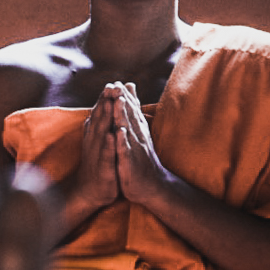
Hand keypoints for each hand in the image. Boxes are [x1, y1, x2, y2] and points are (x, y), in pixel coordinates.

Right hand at [65, 85, 120, 210]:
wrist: (90, 191)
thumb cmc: (99, 164)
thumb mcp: (101, 141)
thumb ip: (103, 123)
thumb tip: (105, 105)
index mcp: (95, 135)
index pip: (100, 114)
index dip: (105, 99)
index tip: (112, 82)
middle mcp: (94, 142)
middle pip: (99, 119)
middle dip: (104, 103)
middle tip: (110, 86)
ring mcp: (97, 155)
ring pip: (101, 133)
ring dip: (104, 119)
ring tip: (109, 105)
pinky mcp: (103, 168)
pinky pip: (106, 155)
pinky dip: (108, 145)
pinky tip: (112, 136)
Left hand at [113, 83, 171, 205]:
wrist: (152, 187)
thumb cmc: (142, 160)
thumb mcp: (139, 138)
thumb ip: (136, 120)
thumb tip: (134, 107)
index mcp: (137, 132)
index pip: (131, 112)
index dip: (125, 97)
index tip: (117, 81)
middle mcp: (138, 138)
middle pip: (130, 116)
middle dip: (123, 100)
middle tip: (117, 84)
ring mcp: (135, 150)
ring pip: (128, 130)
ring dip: (123, 115)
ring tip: (118, 101)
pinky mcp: (131, 164)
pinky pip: (126, 151)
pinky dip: (122, 141)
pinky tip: (118, 133)